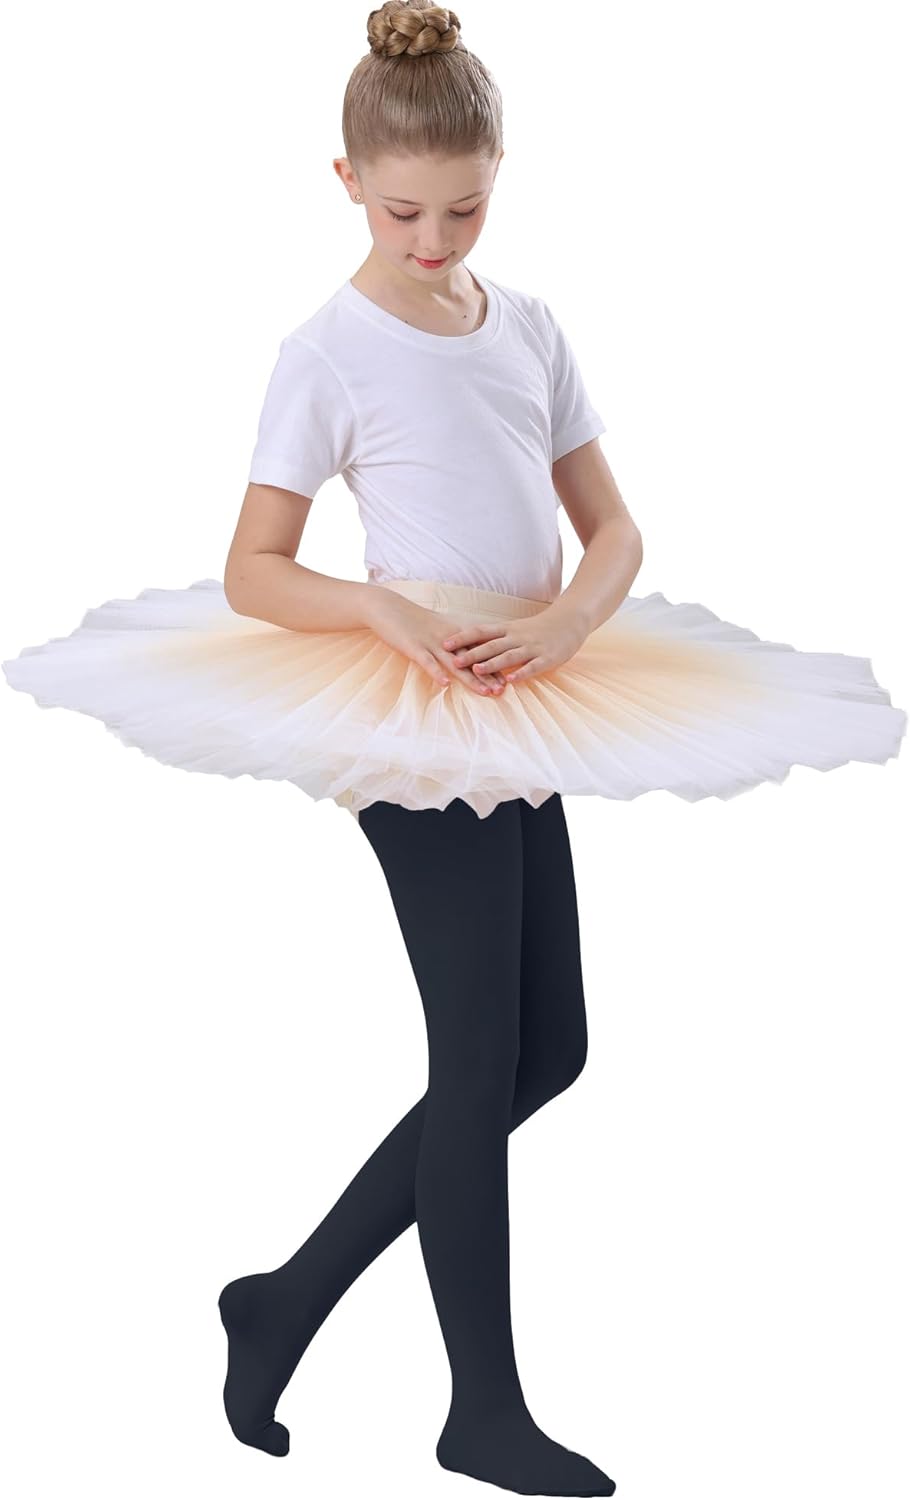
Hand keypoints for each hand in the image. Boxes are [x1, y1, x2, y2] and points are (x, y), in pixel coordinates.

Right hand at [365, 589, 509, 696]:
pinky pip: (427, 661)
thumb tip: (466, 655)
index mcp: (454, 633)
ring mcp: (431, 642)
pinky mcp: (414, 647)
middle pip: (472, 659)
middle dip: (489, 675)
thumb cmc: (413, 620)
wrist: (387, 607)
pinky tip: (445, 684)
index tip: (509, 678)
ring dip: (471, 678)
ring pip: (455, 663)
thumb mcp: (437, 629)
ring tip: (486, 692)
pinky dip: (436, 672)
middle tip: (503, 690)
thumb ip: (453, 641)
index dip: (494, 664)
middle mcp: (447, 638)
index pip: (479, 651)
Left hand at [441, 608, 588, 684]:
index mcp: (507, 629)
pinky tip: (511, 681)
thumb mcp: (515, 629)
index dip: (462, 638)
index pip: (480, 631)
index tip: (444, 643)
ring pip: (509, 655)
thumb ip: (496, 639)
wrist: (570, 621)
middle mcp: (517, 637)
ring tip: (476, 670)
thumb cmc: (539, 628)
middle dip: (471, 653)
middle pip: (491, 645)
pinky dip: (521, 673)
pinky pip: (532, 666)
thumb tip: (470, 647)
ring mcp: (532, 647)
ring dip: (492, 663)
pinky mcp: (546, 658)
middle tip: (453, 661)